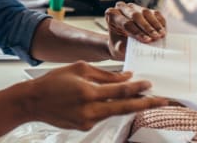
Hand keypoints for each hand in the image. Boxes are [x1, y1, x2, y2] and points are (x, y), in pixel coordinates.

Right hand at [27, 61, 167, 130]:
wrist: (34, 102)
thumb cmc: (54, 81)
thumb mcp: (78, 69)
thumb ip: (104, 74)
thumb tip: (126, 76)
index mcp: (88, 92)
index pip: (120, 91)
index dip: (137, 88)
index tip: (150, 84)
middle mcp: (90, 109)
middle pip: (125, 107)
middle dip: (146, 104)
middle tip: (163, 100)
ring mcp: (87, 121)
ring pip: (115, 113)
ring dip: (129, 107)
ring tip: (143, 100)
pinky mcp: (84, 127)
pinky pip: (102, 117)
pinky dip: (108, 109)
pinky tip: (111, 103)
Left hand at [105, 2, 165, 59]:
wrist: (122, 42)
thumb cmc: (119, 44)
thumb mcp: (118, 48)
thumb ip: (124, 46)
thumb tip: (134, 47)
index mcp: (112, 15)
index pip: (125, 23)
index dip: (137, 32)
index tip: (147, 40)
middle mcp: (122, 8)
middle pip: (135, 15)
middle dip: (147, 27)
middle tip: (155, 37)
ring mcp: (134, 6)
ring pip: (146, 12)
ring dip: (155, 24)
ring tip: (161, 35)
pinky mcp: (144, 9)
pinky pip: (154, 13)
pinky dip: (160, 22)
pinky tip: (163, 30)